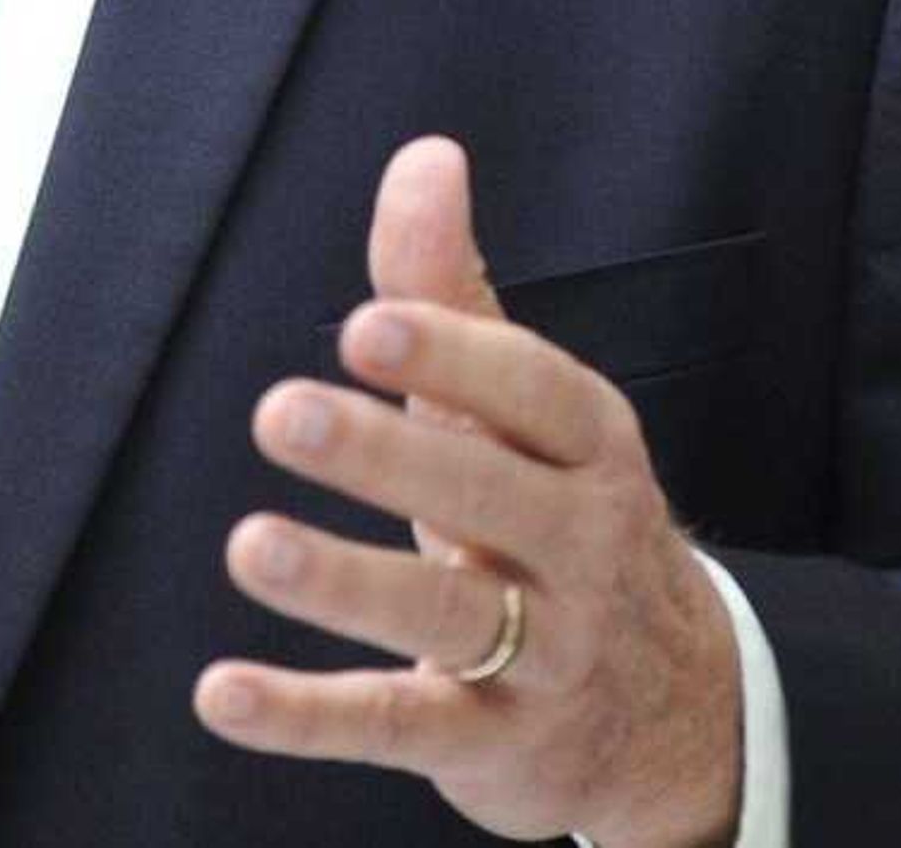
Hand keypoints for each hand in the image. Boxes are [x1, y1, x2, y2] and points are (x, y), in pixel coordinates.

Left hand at [192, 136, 742, 847]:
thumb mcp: (521, 412)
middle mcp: (579, 551)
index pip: (537, 396)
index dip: (456, 358)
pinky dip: (307, 716)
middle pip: (489, 497)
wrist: (678, 711)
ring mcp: (544, 655)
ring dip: (347, 584)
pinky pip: (397, 725)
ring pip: (448, 619)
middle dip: (389, 455)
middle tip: (281, 411)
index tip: (363, 325)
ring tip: (252, 546)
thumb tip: (424, 154)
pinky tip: (221, 692)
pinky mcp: (492, 745)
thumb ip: (454, 290)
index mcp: (589, 452)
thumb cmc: (560, 519)